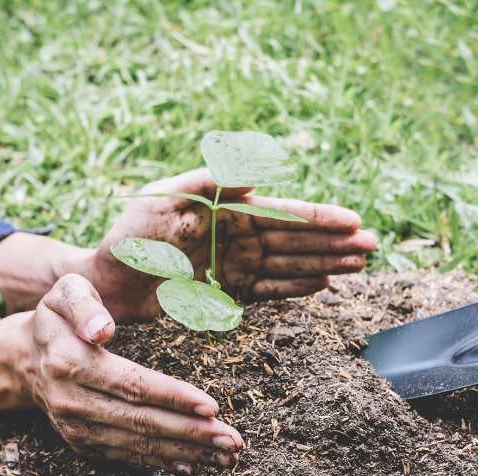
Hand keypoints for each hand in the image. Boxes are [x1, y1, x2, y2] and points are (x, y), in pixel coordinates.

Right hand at [16, 273, 242, 473]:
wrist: (21, 360)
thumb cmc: (56, 317)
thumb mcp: (65, 292)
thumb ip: (84, 305)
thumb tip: (102, 330)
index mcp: (70, 363)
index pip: (131, 384)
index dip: (172, 397)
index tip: (211, 406)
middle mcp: (71, 402)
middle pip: (140, 422)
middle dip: (191, 434)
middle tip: (232, 441)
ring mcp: (76, 428)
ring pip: (138, 446)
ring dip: (186, 454)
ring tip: (226, 458)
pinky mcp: (83, 444)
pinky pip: (128, 457)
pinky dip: (163, 463)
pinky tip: (195, 465)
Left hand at [83, 168, 378, 320]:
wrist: (106, 282)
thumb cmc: (129, 235)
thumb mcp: (161, 200)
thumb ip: (205, 183)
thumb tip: (253, 179)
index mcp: (227, 211)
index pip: (282, 214)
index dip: (319, 218)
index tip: (353, 221)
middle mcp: (237, 237)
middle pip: (295, 241)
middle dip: (334, 242)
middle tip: (372, 245)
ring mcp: (235, 266)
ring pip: (289, 265)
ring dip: (324, 264)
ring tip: (358, 265)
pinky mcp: (226, 293)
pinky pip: (268, 291)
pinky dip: (295, 289)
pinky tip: (322, 286)